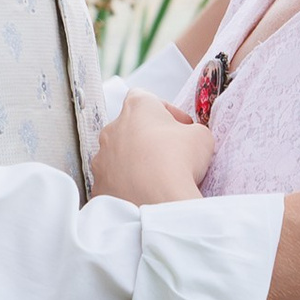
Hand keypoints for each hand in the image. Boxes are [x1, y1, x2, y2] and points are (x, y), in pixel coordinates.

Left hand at [94, 93, 215, 206]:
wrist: (158, 202)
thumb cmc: (179, 162)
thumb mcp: (201, 137)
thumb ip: (192, 131)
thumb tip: (189, 138)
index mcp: (136, 108)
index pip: (145, 97)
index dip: (165, 110)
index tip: (179, 125)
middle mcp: (112, 129)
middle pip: (130, 127)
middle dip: (148, 137)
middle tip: (169, 153)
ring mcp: (101, 158)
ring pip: (118, 155)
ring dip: (134, 161)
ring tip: (155, 176)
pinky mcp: (98, 184)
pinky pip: (113, 181)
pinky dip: (126, 185)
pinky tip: (142, 192)